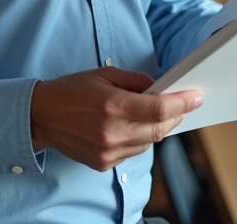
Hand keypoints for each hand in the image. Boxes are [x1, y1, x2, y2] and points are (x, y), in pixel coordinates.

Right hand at [30, 67, 201, 171]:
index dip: (181, 103)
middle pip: (159, 129)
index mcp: (112, 105)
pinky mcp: (103, 162)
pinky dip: (140, 139)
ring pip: (149, 142)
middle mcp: (112, 132)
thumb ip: (134, 81)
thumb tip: (158, 87)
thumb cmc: (70, 91)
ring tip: (157, 114)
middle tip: (183, 104)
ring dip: (158, 128)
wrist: (41, 117)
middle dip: (176, 116)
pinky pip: (134, 152)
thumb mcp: (103, 74)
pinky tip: (135, 126)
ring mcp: (108, 151)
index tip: (195, 97)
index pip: (159, 109)